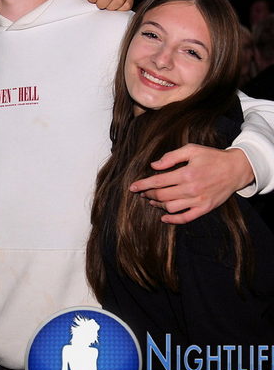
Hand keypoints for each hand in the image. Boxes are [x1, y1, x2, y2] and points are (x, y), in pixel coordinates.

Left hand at [129, 145, 253, 223]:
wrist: (236, 169)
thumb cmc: (212, 157)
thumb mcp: (192, 150)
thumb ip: (171, 157)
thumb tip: (154, 165)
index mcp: (186, 173)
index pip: (158, 181)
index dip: (142, 185)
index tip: (132, 187)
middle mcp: (191, 189)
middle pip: (161, 195)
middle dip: (148, 194)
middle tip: (142, 192)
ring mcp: (198, 200)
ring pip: (170, 207)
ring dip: (157, 205)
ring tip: (151, 200)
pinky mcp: (205, 208)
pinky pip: (186, 218)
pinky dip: (173, 219)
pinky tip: (164, 217)